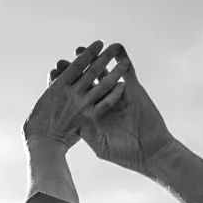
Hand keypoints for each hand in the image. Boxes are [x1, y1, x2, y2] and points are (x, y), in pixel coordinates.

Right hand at [24, 41, 129, 151]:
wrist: (42, 143)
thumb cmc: (36, 125)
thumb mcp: (44, 101)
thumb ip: (55, 88)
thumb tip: (57, 75)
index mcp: (58, 86)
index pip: (77, 65)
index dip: (88, 53)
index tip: (98, 44)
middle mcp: (70, 92)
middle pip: (92, 70)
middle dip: (105, 57)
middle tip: (115, 46)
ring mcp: (80, 104)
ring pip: (101, 84)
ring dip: (114, 72)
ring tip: (125, 62)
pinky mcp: (88, 118)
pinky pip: (105, 104)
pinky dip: (113, 94)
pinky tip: (123, 85)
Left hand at [49, 47, 174, 174]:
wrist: (150, 154)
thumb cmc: (126, 154)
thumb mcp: (102, 147)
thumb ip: (89, 134)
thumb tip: (78, 122)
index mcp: (92, 114)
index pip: (75, 97)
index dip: (64, 87)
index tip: (52, 78)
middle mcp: (103, 102)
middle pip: (86, 82)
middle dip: (74, 72)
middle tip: (61, 61)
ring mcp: (119, 95)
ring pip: (104, 73)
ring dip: (95, 60)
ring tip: (82, 49)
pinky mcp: (134, 91)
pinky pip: (128, 72)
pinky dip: (123, 59)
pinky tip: (118, 47)